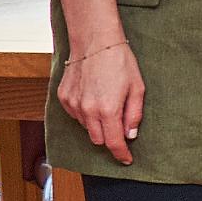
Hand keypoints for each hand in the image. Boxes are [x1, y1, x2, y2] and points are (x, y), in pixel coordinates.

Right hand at [58, 36, 143, 164]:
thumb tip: (130, 134)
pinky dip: (85, 113)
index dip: (121, 154)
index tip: (126, 159)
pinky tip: (93, 97)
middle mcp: (88, 111)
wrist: (95, 41)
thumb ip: (134, 114)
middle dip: (110, 138)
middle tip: (119, 126)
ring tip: (106, 103)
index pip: (114, 142)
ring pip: (86, 128)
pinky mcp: (64, 98)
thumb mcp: (137, 88)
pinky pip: (76, 115)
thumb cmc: (119, 61)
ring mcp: (73, 105)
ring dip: (97, 124)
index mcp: (108, 110)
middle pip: (98, 140)